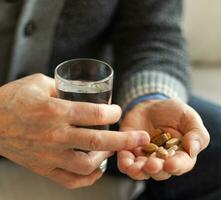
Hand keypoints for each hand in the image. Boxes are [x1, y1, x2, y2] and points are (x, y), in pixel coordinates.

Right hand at [0, 74, 149, 188]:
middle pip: (98, 140)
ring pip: (86, 164)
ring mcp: (49, 154)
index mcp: (55, 111)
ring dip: (105, 158)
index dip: (113, 112)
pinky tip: (96, 171)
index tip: (118, 111)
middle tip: (142, 138)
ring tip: (112, 150)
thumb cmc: (13, 99)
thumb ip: (64, 87)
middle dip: (125, 140)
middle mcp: (54, 135)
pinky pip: (69, 180)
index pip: (94, 114)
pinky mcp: (42, 167)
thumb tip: (84, 90)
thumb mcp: (39, 83)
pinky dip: (87, 179)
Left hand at [118, 99, 209, 180]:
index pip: (182, 164)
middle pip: (161, 172)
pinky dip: (125, 163)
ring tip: (135, 168)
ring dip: (138, 172)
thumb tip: (193, 150)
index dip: (177, 166)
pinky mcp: (130, 152)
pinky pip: (126, 162)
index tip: (171, 164)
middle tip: (152, 165)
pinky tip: (124, 162)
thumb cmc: (174, 112)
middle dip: (156, 170)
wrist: (151, 105)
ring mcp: (146, 159)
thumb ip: (196, 133)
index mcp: (182, 154)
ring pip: (142, 172)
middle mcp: (164, 161)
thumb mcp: (189, 117)